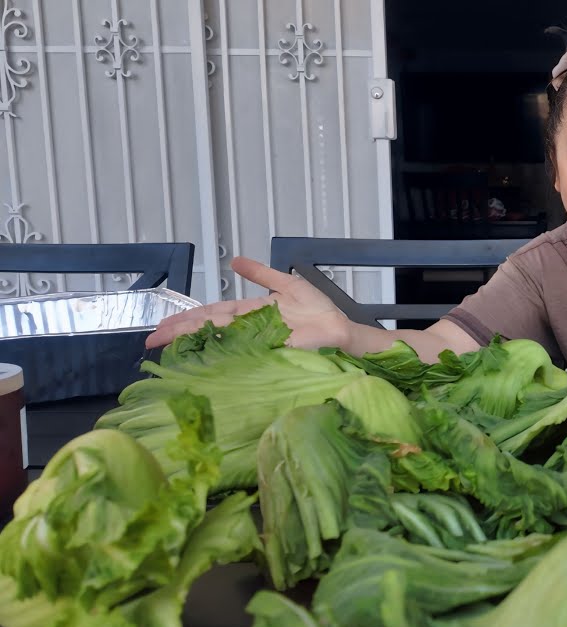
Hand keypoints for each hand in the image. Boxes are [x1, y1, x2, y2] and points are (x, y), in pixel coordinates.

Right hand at [145, 257, 352, 349]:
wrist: (341, 329)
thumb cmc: (319, 311)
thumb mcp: (287, 284)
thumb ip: (261, 273)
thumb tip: (234, 260)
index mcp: (250, 313)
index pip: (212, 314)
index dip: (188, 318)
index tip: (163, 326)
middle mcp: (250, 328)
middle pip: (210, 326)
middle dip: (181, 332)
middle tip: (152, 340)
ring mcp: (259, 341)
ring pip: (221, 336)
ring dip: (194, 340)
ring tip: (167, 344)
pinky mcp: (273, 350)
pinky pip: (246, 351)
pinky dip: (226, 352)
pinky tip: (204, 353)